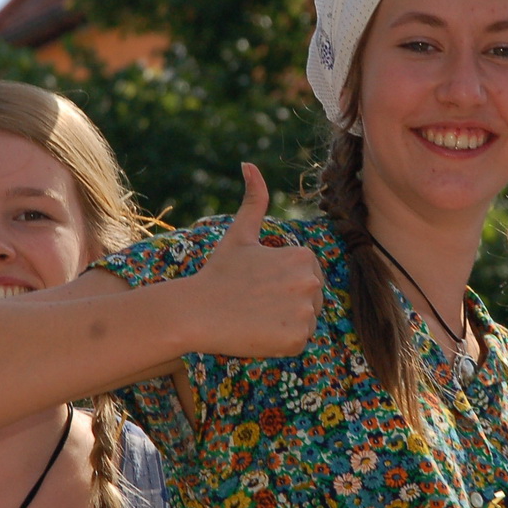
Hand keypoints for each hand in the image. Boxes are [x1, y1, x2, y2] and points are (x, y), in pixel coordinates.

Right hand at [187, 164, 322, 357]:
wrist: (196, 312)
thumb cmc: (218, 273)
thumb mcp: (239, 234)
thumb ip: (254, 199)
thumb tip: (249, 164)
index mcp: (304, 257)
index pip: (307, 278)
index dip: (283, 285)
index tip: (259, 287)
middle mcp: (311, 282)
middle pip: (310, 301)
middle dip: (287, 304)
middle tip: (255, 305)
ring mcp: (306, 312)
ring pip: (305, 322)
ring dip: (284, 324)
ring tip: (255, 318)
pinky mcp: (298, 339)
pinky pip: (298, 343)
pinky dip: (280, 343)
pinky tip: (258, 333)